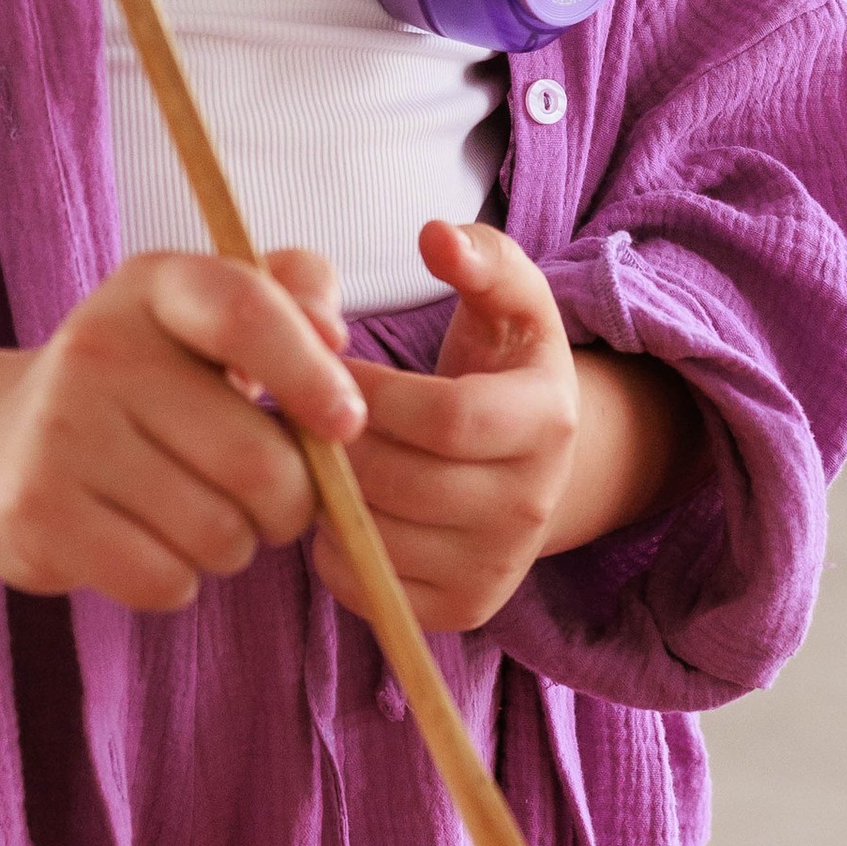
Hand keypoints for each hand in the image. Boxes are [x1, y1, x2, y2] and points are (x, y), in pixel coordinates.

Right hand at [0, 247, 362, 612]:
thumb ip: (288, 297)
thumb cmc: (138, 386)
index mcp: (153, 285)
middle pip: (256, 460)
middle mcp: (98, 347)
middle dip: (290, 503)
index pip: (246, 311)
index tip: (345, 424)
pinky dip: (178, 581)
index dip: (313, 374)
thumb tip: (333, 334)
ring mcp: (59, 432)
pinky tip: (151, 548)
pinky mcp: (36, 513)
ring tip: (200, 519)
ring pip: (218, 532)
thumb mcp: (201, 320)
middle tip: (273, 503)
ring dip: (233, 545)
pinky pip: (164, 580)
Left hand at [323, 221, 583, 635]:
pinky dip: (333, 544)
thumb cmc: (502, 366)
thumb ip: (481, 255)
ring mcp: (499, 565)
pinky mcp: (463, 609)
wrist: (533, 465)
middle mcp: (534, 504)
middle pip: (402, 481)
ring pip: (377, 536)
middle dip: (337, 439)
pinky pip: (367, 583)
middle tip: (297, 406)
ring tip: (317, 448)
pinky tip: (342, 499)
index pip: (445, 417)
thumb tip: (435, 236)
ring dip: (329, 491)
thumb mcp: (509, 300)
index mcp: (549, 420)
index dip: (370, 391)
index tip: (328, 363)